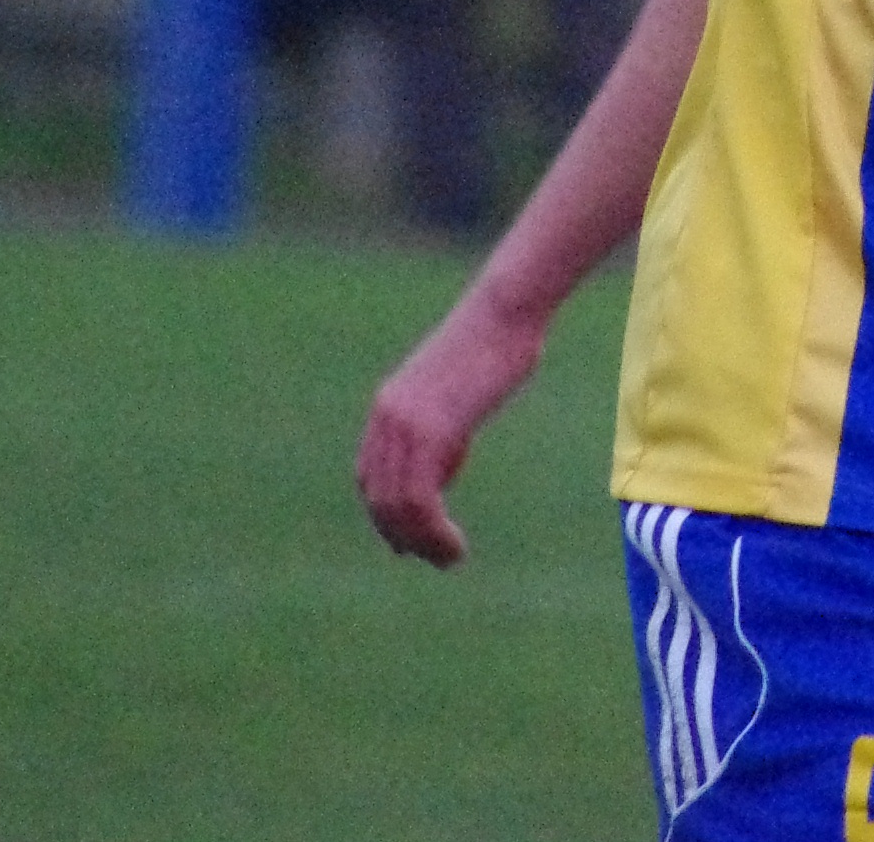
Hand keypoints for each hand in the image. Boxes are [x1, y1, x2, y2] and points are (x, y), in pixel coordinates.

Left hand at [355, 284, 552, 567]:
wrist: (504, 315)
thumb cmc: (493, 349)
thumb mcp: (455, 397)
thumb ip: (439, 432)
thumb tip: (438, 474)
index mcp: (388, 406)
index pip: (369, 478)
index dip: (387, 516)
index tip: (412, 543)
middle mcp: (386, 417)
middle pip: (379, 499)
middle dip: (405, 538)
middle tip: (441, 559)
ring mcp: (406, 424)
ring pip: (398, 506)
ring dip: (424, 543)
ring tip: (452, 558)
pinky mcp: (432, 430)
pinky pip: (420, 499)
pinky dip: (434, 532)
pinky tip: (456, 544)